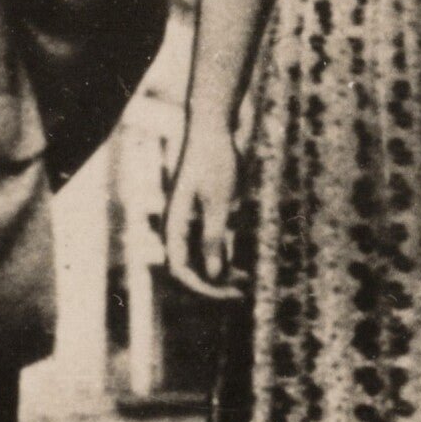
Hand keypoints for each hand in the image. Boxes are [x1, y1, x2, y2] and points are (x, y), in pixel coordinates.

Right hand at [163, 125, 243, 298]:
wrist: (214, 127)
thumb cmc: (215, 162)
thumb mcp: (219, 203)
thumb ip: (214, 239)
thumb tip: (213, 275)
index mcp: (174, 224)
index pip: (181, 269)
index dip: (203, 286)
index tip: (228, 294)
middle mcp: (179, 225)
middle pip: (191, 266)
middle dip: (214, 283)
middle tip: (242, 291)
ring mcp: (190, 219)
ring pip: (201, 257)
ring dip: (221, 272)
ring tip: (245, 282)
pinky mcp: (203, 212)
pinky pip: (210, 243)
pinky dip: (225, 255)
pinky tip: (242, 266)